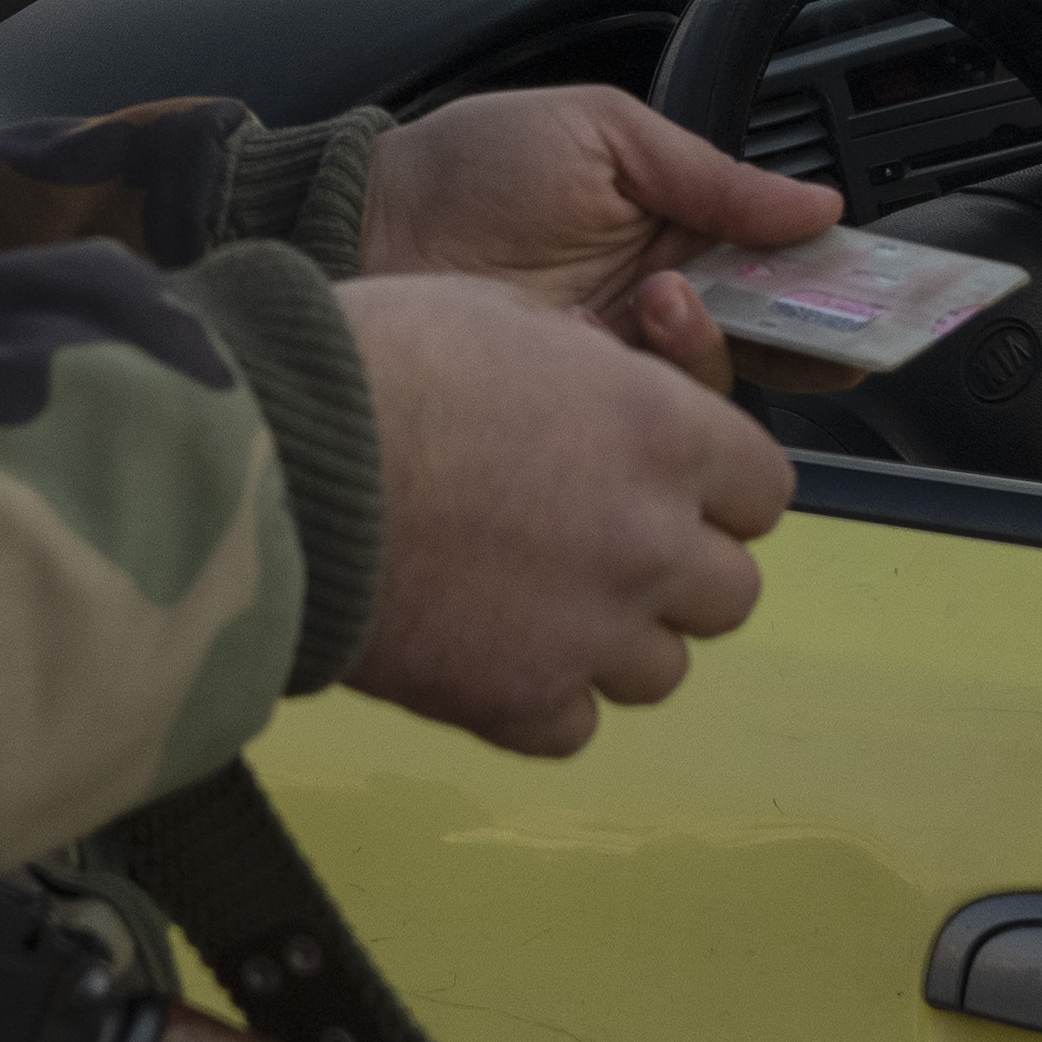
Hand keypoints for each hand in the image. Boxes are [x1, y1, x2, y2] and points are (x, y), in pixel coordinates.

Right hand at [336, 274, 792, 756]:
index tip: (668, 482)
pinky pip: (575, 724)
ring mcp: (592, 632)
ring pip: (663, 669)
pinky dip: (543, 697)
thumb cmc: (377, 366)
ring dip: (616, 639)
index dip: (716, 487)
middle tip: (600, 542)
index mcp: (664, 433)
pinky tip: (488, 650)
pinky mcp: (518, 701)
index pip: (765, 490)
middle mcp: (650, 541)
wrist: (277, 463)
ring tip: (536, 601)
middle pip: (731, 592)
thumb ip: (589, 373)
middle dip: (678, 571)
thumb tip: (601, 392)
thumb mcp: (503, 317)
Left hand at [352, 86, 835, 387]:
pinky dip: (650, 388)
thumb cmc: (466, 167)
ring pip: (716, 390)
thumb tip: (818, 205)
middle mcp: (657, 308)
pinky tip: (614, 339)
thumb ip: (713, 175)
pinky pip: (648, 423)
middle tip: (816, 327)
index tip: (879, 297)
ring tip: (660, 298)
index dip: (834, 285)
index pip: (780, 270)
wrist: (362, 226)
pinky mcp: (577, 415)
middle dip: (803, 336)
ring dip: (709, 348)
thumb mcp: (602, 134)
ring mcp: (619, 367)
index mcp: (675, 234)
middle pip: (769, 342)